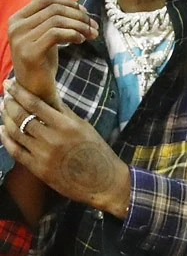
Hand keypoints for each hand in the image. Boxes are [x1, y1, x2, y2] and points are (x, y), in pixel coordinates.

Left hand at [0, 80, 129, 218]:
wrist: (100, 179)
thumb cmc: (95, 149)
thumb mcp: (83, 126)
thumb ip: (64, 113)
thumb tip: (49, 97)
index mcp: (66, 125)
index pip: (36, 105)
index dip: (20, 93)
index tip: (10, 84)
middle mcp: (52, 139)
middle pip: (22, 117)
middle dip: (10, 104)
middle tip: (4, 95)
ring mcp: (43, 155)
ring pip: (16, 133)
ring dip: (6, 119)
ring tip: (3, 109)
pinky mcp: (37, 169)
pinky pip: (16, 151)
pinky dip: (6, 139)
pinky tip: (2, 130)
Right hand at [7, 0, 97, 107]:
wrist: (36, 87)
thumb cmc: (42, 56)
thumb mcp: (43, 29)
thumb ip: (42, 6)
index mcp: (17, 18)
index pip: (47, 0)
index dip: (70, 4)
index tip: (85, 14)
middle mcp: (15, 26)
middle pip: (55, 9)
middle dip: (79, 16)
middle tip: (93, 26)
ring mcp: (20, 39)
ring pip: (58, 21)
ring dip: (80, 26)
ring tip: (90, 34)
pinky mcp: (29, 52)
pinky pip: (57, 34)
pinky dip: (74, 34)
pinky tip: (81, 40)